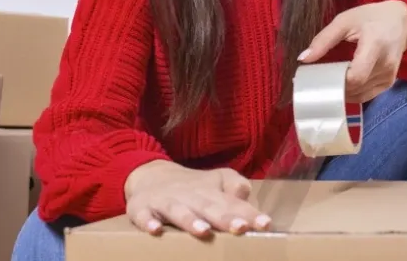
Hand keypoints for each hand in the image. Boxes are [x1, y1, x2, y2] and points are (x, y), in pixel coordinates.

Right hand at [123, 160, 271, 237]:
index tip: (265, 224)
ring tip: (204, 232)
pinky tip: (154, 231)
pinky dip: (147, 222)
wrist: (149, 175)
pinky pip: (143, 215)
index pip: (232, 203)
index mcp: (210, 191)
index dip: (248, 213)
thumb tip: (246, 195)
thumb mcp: (216, 181)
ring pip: (178, 210)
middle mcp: (189, 195)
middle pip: (208, 206)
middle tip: (241, 228)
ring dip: (190, 220)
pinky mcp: (141, 208)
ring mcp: (164, 201)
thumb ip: (234, 187)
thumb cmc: (192, 187)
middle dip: (224, 217)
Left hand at [298, 0, 406, 101]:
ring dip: (342, 92)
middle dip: (335, 87)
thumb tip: (303, 59)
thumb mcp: (345, 20)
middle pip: (356, 87)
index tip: (319, 76)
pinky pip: (367, 95)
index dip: (336, 81)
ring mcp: (389, 76)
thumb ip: (323, 40)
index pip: (356, 76)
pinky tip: (342, 85)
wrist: (402, 20)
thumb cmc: (372, 17)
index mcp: (375, 45)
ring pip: (360, 95)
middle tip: (318, 80)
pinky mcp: (389, 83)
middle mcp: (386, 64)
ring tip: (328, 81)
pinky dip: (352, 93)